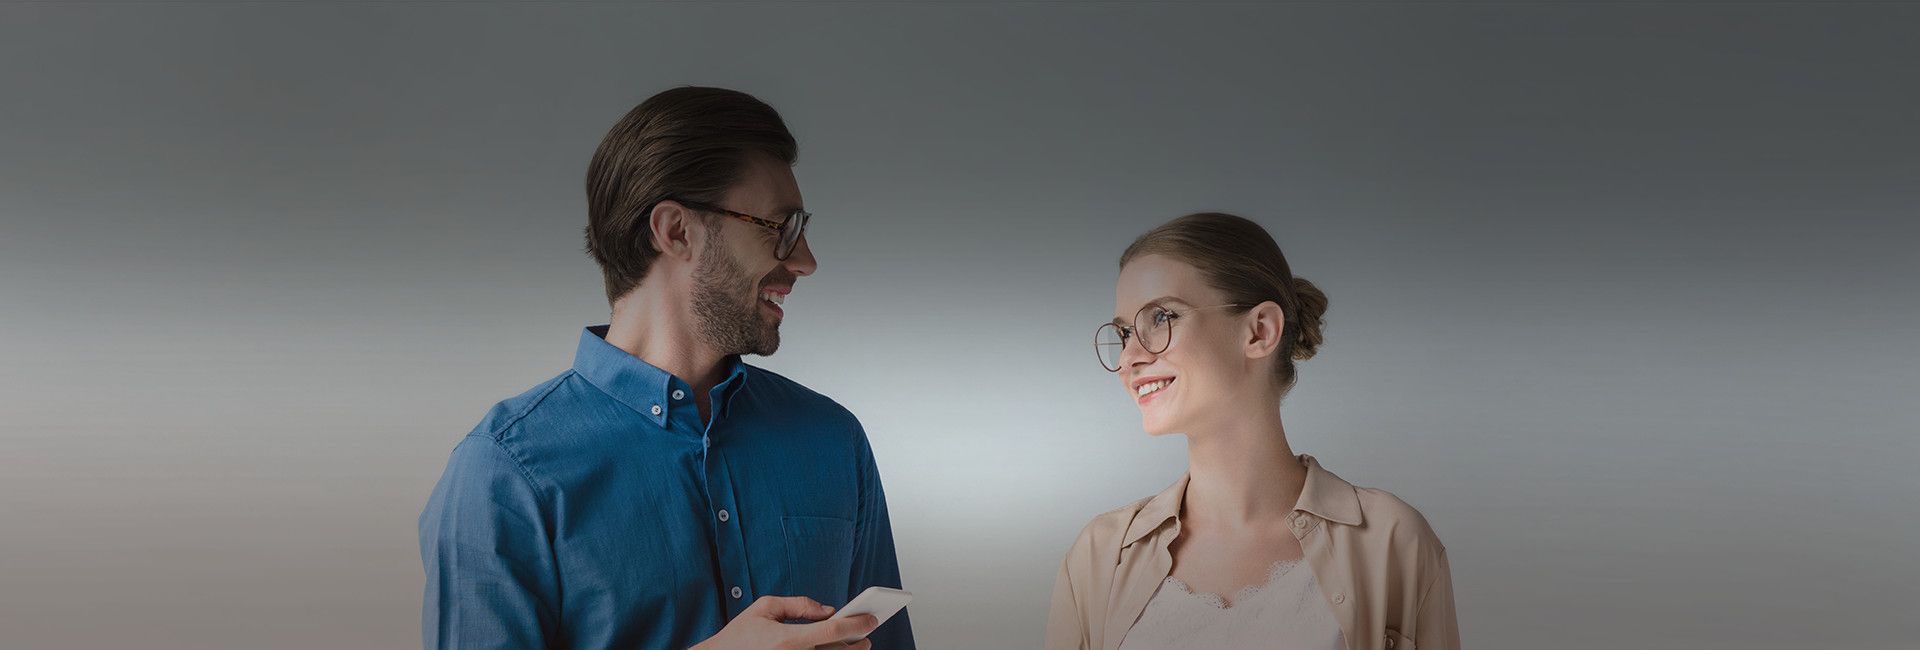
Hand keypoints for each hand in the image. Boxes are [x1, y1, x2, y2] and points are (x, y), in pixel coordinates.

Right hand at [690, 595, 880, 649]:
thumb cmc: (741, 635)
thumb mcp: (765, 607)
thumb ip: (799, 605)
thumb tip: (827, 610)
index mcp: (787, 640)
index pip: (832, 630)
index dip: (856, 624)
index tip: (870, 619)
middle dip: (857, 644)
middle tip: (866, 635)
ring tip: (853, 646)